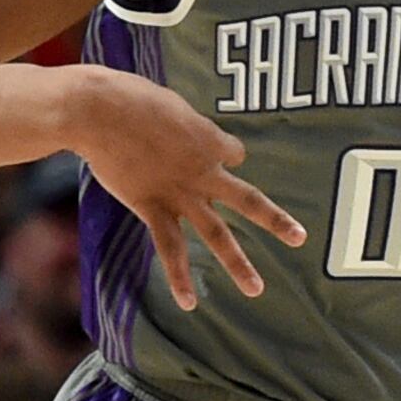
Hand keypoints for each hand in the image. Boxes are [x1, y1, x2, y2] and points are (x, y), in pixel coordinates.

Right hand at [71, 70, 303, 308]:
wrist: (101, 112)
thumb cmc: (129, 96)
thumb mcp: (169, 102)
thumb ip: (182, 125)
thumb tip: (177, 129)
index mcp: (210, 139)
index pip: (233, 155)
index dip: (223, 155)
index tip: (211, 154)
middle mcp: (204, 171)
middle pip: (247, 199)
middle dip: (275, 220)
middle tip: (299, 237)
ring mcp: (180, 194)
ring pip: (216, 234)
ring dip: (238, 264)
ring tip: (256, 289)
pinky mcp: (152, 207)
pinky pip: (170, 249)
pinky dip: (179, 278)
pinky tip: (188, 304)